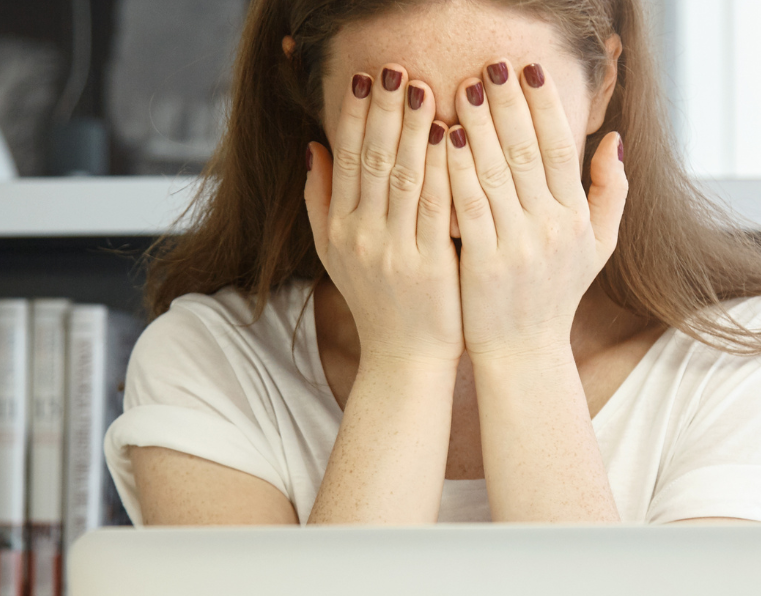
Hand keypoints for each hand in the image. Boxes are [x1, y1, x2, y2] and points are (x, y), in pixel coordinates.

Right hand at [303, 64, 460, 366]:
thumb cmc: (377, 302)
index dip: (352, 115)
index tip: (364, 78)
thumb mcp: (334, 254)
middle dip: (382, 111)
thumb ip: (320, 200)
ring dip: (411, 129)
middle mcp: (361, 236)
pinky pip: (434, 207)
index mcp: (339, 228)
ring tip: (421, 88)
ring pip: (401, 178)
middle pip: (370, 160)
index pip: (344, 159)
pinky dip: (440, 169)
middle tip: (394, 69)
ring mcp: (394, 251)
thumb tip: (311, 146)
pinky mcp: (429, 264)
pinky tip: (449, 137)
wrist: (405, 360)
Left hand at [446, 59, 627, 360]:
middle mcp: (552, 227)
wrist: (524, 353)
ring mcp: (518, 245)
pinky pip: (469, 205)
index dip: (545, 105)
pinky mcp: (485, 263)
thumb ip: (610, 192)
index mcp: (576, 217)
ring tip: (462, 89)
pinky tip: (444, 138)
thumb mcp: (598, 246)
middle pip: (527, 151)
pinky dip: (457, 168)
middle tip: (489, 65)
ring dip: (479, 125)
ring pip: (496, 172)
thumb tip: (614, 139)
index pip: (561, 147)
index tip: (528, 69)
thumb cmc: (555, 294)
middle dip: (508, 103)